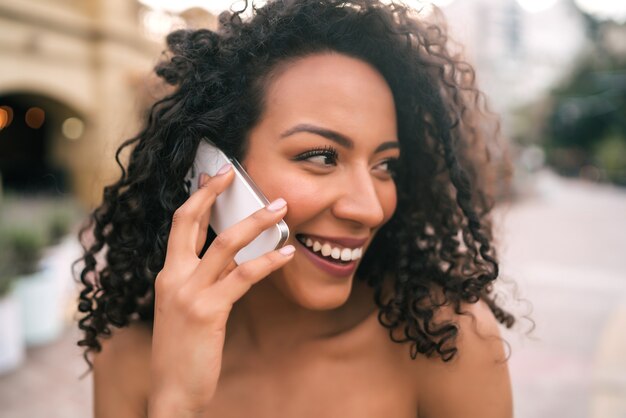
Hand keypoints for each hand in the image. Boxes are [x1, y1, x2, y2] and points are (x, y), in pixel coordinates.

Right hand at [148, 164, 294, 416]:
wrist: (172, 390)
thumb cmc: (184, 350)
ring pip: (224, 244)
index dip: (197, 199)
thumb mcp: (186, 309)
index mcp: (167, 275)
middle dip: (213, 194)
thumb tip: (231, 258)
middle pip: (189, 222)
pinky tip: (287, 253)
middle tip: (235, 174)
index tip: (213, 178)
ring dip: (255, 222)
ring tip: (280, 208)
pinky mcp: (207, 311)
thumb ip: (203, 281)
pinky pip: (243, 276)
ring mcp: (187, 293)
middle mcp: (172, 278)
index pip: (180, 226)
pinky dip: (268, 261)